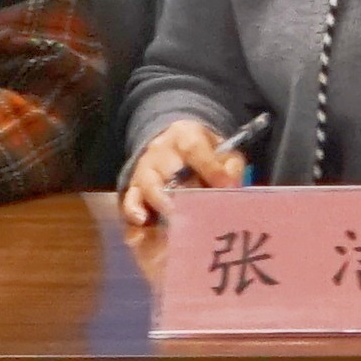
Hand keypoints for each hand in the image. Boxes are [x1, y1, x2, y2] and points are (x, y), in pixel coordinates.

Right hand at [114, 118, 247, 225]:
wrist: (175, 144)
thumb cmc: (204, 151)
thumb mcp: (223, 150)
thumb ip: (230, 166)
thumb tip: (231, 187)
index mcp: (185, 136)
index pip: (194, 149)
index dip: (210, 168)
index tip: (225, 187)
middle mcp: (160, 152)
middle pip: (163, 169)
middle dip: (175, 191)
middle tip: (186, 210)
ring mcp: (144, 169)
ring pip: (144, 186)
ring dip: (152, 203)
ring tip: (162, 219)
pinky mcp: (135, 187)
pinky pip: (130, 201)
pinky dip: (134, 213)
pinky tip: (142, 225)